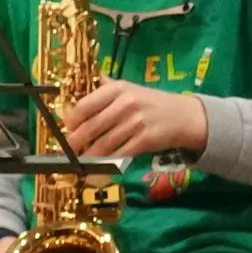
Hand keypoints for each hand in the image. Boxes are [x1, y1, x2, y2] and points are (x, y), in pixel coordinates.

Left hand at [64, 79, 207, 160]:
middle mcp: (126, 103)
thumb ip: (106, 88)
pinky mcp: (144, 140)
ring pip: (103, 144)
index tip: (67, 129)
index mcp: (118, 88)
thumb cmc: (152, 102)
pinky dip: (106, 163)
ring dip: (88, 156)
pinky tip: (100, 166)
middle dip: (75, 142)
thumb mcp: (130, 89)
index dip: (71, 120)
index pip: (85, 105)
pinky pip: (118, 155)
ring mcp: (136, 122)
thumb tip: (81, 86)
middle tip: (67, 150)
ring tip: (80, 160)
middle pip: (91, 126)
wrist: (183, 116)